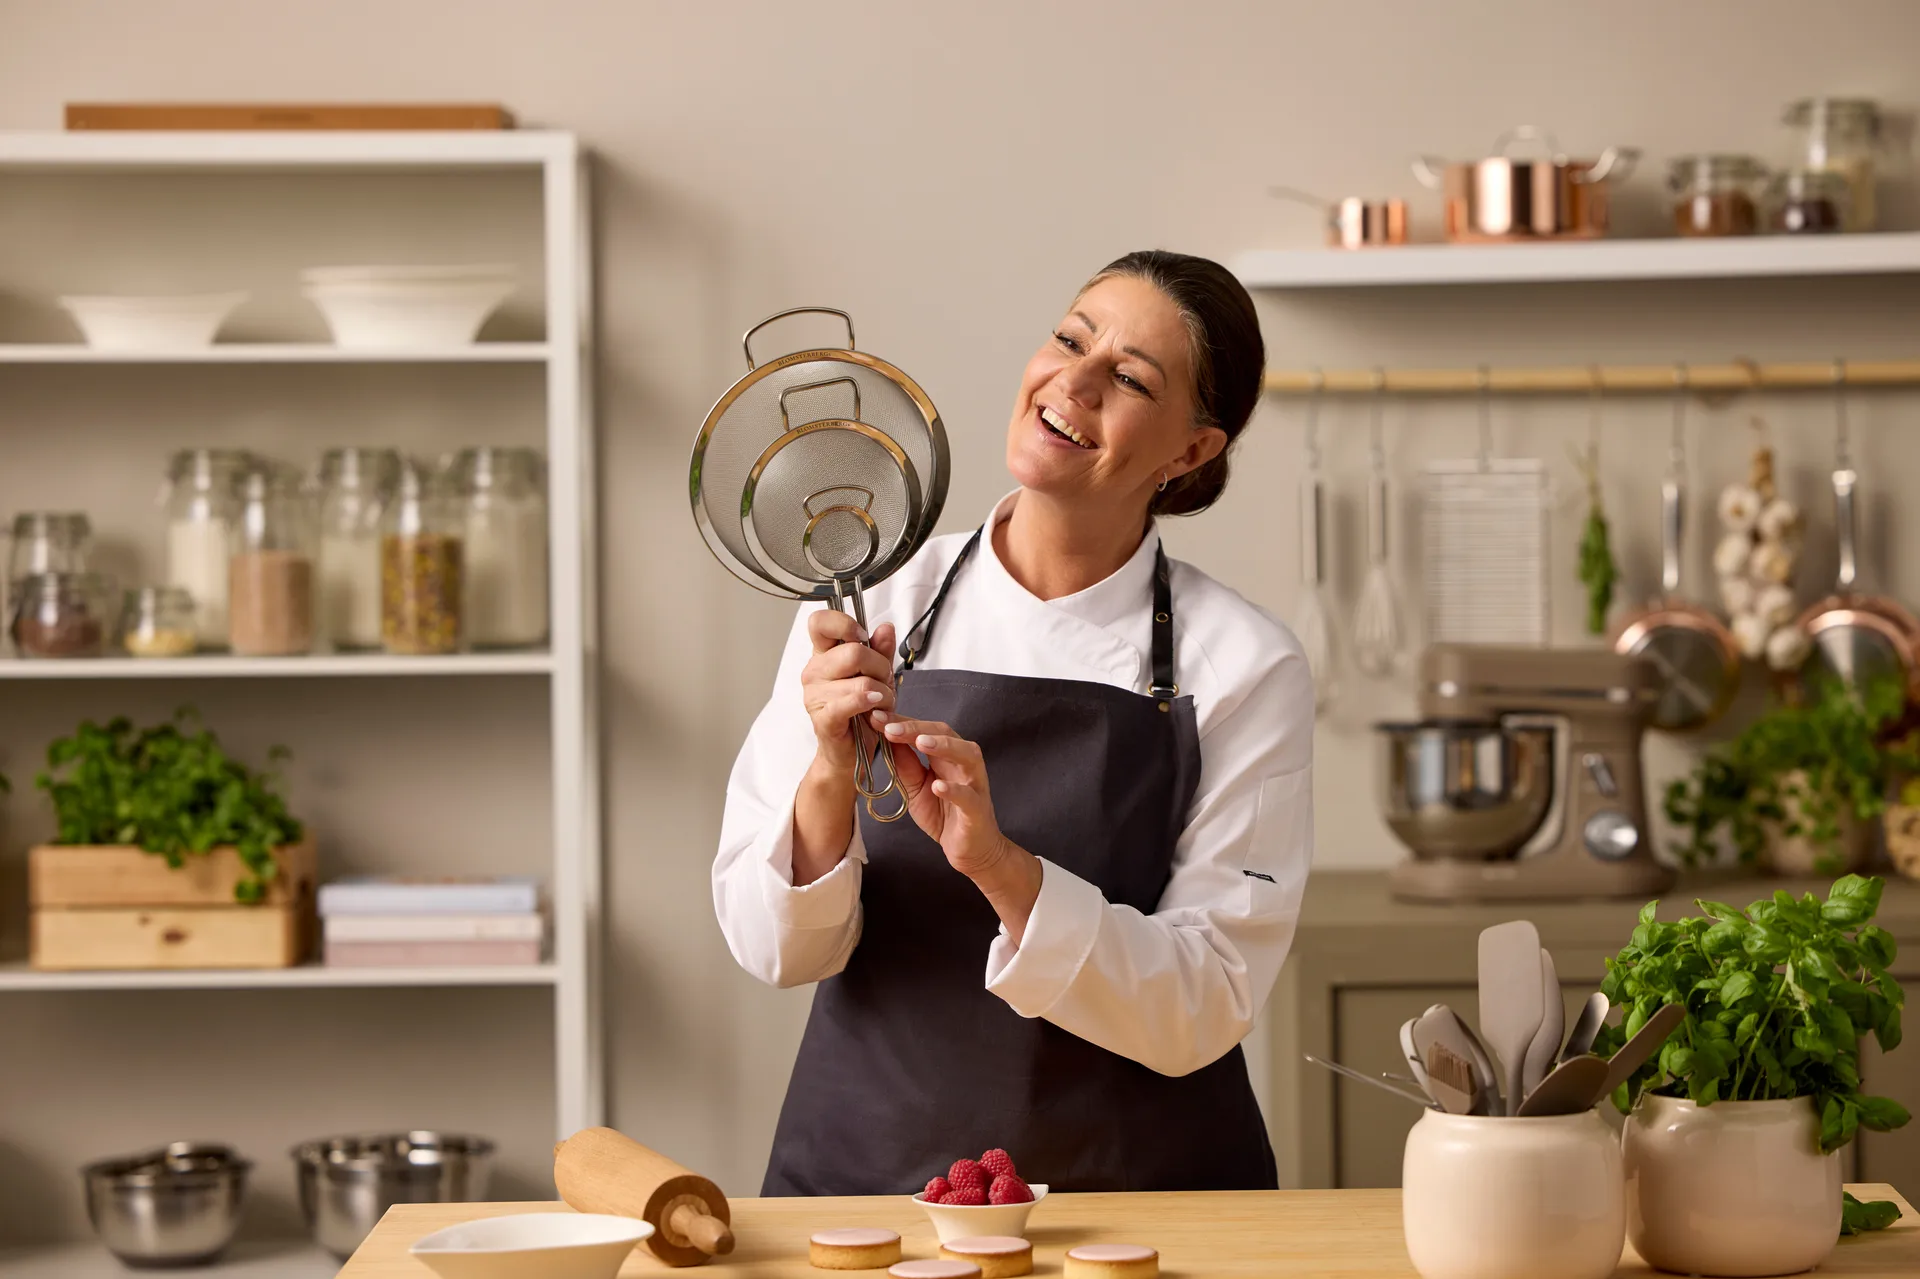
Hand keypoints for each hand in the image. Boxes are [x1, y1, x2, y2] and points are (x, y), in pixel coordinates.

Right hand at [800, 610, 895, 776]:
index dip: (845, 624)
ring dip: (883, 692)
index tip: (862, 638)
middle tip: (885, 682)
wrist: (852, 753)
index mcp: (823, 655)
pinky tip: (876, 707)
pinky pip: (851, 702)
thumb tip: (886, 628)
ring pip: (861, 681)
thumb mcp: (876, 675)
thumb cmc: (861, 712)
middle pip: (854, 652)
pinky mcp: (824, 719)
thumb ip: (880, 651)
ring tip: (882, 702)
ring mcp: (815, 696)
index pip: (820, 622)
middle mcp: (814, 672)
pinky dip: (869, 702)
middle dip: (881, 667)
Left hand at [871, 713, 1014, 878]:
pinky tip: (938, 786)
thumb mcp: (915, 788)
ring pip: (966, 756)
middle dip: (916, 728)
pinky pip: (968, 797)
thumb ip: (905, 764)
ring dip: (944, 746)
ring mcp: (974, 784)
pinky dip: (954, 790)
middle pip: (945, 734)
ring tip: (921, 742)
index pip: (924, 730)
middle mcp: (963, 763)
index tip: (875, 716)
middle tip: (889, 726)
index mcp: (946, 756)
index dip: (901, 722)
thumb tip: (885, 738)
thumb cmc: (944, 814)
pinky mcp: (978, 809)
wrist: (970, 850)